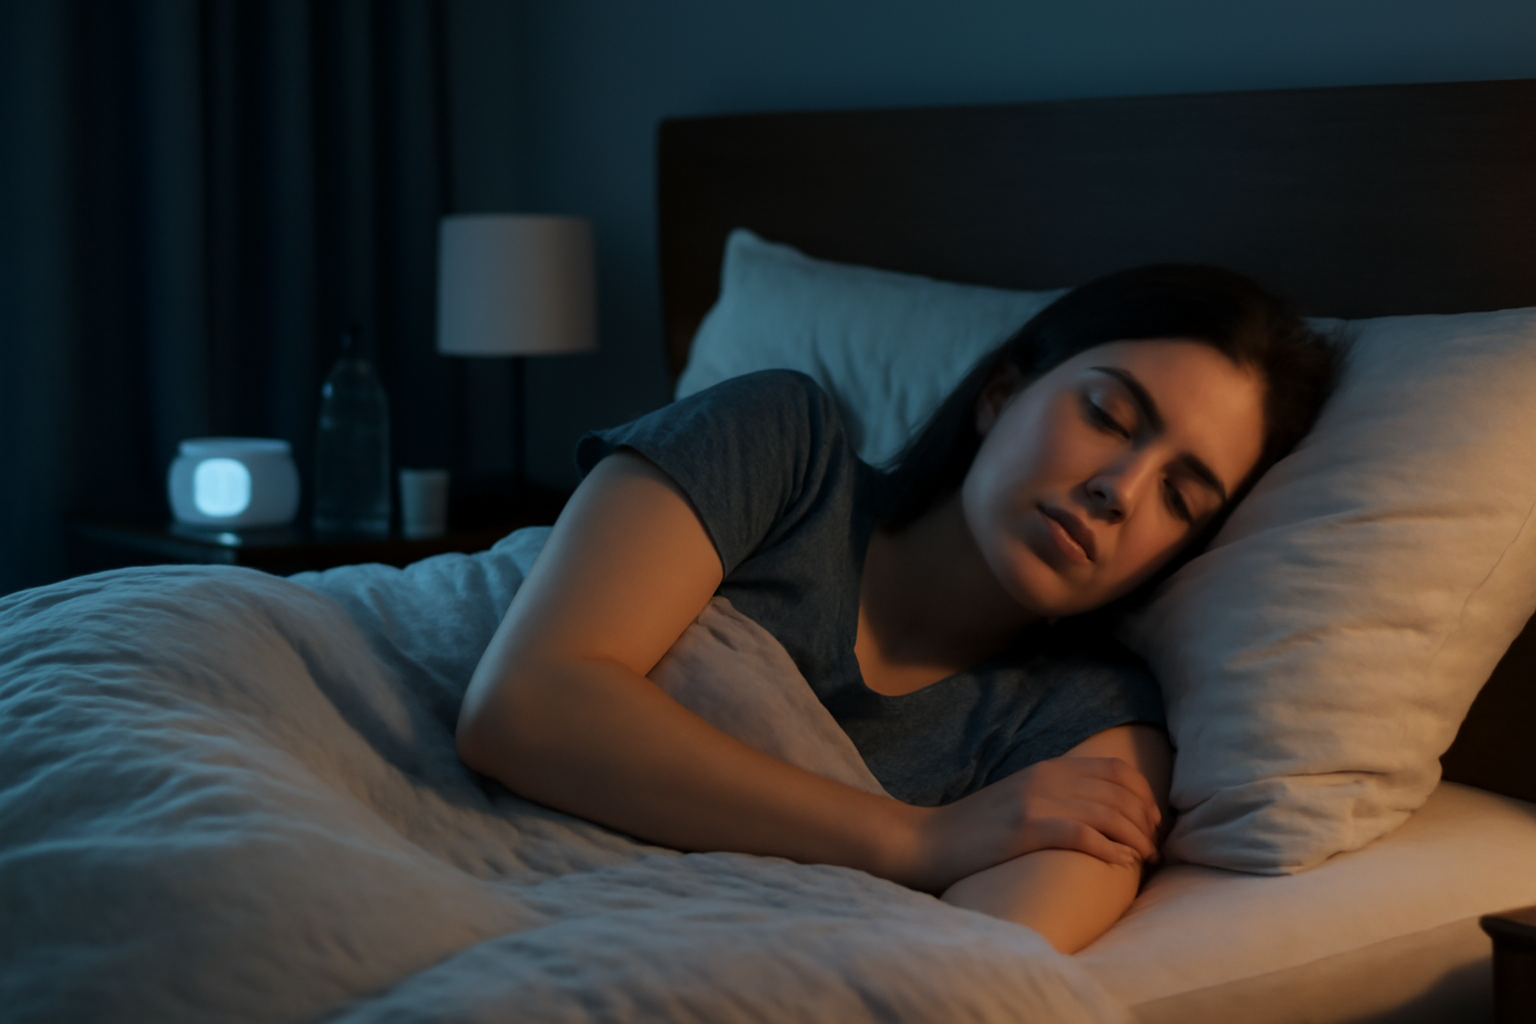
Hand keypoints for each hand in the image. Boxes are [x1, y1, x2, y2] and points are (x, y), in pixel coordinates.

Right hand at [897, 754, 1162, 891]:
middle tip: (1154, 847)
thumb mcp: (1021, 798)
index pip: (1115, 769)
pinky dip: (1108, 847)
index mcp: (1048, 768)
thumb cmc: (976, 829)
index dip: (1144, 794)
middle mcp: (1045, 777)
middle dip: (1146, 820)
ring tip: (1144, 858)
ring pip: (1106, 812)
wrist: (927, 840)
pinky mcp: (1024, 827)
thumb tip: (1102, 812)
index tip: (1152, 821)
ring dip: (1135, 837)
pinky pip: (1081, 833)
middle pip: (1118, 791)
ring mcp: (1034, 800)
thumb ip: (1057, 795)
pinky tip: (1120, 862)